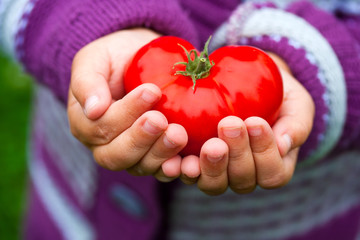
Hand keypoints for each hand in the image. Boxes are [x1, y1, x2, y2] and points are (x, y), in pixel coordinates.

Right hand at [68, 28, 187, 180]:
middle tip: (161, 120)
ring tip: (178, 135)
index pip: (101, 127)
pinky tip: (188, 160)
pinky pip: (162, 169)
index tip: (151, 91)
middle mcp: (106, 146)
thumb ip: (87, 82)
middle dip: (140, 139)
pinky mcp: (156, 156)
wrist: (141, 60)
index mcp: (86, 124)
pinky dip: (175, 167)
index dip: (126, 113)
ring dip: (160, 153)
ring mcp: (132, 154)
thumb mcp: (94, 59)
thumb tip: (93, 110)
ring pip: (141, 166)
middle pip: (117, 156)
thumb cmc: (114, 58)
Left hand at [177, 53, 314, 194]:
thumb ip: (296, 125)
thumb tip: (285, 146)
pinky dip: (180, 167)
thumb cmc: (277, 97)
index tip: (255, 121)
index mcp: (273, 167)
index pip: (272, 173)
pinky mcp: (195, 162)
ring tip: (207, 144)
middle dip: (237, 154)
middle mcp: (245, 175)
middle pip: (242, 180)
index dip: (264, 152)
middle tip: (229, 124)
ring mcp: (218, 172)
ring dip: (210, 166)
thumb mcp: (296, 104)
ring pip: (214, 183)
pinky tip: (176, 157)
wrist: (249, 85)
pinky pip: (187, 172)